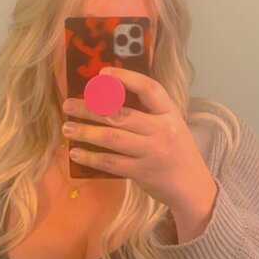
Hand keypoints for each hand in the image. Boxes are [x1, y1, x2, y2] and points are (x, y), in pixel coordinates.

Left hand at [61, 66, 216, 213]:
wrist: (192, 185)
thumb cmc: (175, 150)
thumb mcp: (170, 124)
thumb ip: (147, 112)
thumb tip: (105, 97)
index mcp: (170, 112)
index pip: (149, 88)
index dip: (125, 78)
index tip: (102, 74)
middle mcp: (162, 130)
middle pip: (120, 114)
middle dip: (90, 108)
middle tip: (68, 105)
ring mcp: (152, 152)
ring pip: (112, 138)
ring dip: (85, 132)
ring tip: (66, 128)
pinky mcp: (142, 172)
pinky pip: (111, 163)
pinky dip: (91, 157)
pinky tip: (76, 153)